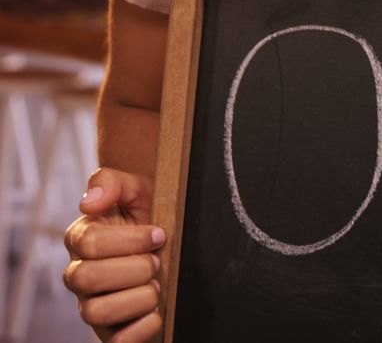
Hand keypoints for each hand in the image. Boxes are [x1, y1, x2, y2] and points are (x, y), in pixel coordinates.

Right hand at [63, 168, 164, 342]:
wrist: (173, 245)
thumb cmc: (151, 217)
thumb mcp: (138, 190)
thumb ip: (112, 182)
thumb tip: (89, 201)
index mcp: (82, 239)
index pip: (88, 243)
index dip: (130, 239)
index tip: (158, 233)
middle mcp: (80, 275)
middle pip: (86, 278)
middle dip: (134, 267)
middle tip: (158, 261)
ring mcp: (92, 305)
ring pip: (96, 312)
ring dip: (138, 297)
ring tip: (157, 286)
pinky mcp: (111, 331)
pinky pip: (116, 342)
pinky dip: (142, 328)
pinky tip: (158, 312)